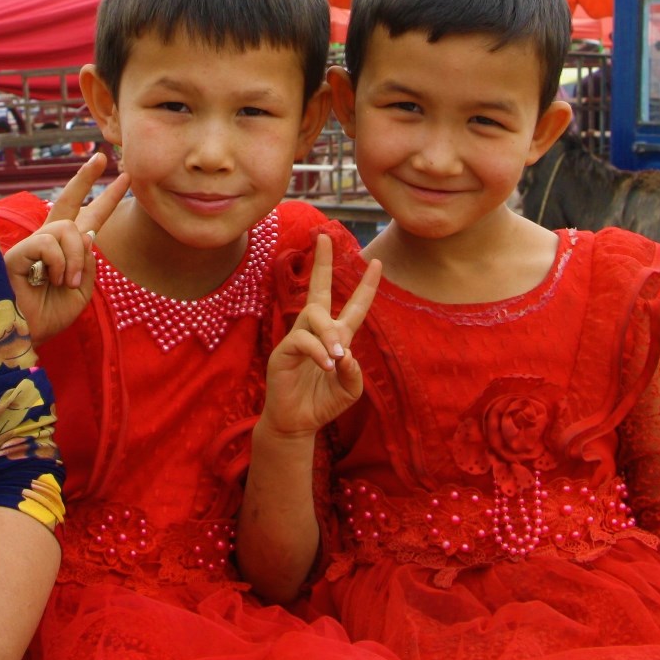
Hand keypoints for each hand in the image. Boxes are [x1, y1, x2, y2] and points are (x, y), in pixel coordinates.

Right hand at [4, 152, 129, 343]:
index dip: (107, 198)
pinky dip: (59, 263)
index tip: (124, 177)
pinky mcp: (17, 253)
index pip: (89, 217)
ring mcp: (32, 245)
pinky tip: (51, 279)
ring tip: (68, 282)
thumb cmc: (51, 315)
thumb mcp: (83, 290)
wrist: (28, 335)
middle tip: (100, 156)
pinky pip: (48, 243)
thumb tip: (88, 235)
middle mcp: (49, 242)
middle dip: (85, 177)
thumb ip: (88, 262)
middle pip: (66, 200)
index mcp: (67, 250)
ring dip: (75, 258)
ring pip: (67, 229)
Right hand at [262, 233, 381, 437]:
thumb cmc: (323, 403)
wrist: (298, 422)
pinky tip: (326, 365)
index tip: (376, 262)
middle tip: (325, 237)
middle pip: (319, 289)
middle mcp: (316, 331)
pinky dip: (317, 351)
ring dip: (329, 334)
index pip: (354, 306)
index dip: (366, 286)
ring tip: (336, 357)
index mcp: (336, 337)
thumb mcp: (350, 389)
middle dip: (323, 262)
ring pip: (315, 315)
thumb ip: (354, 372)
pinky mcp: (283, 351)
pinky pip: (302, 339)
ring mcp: (298, 338)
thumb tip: (345, 352)